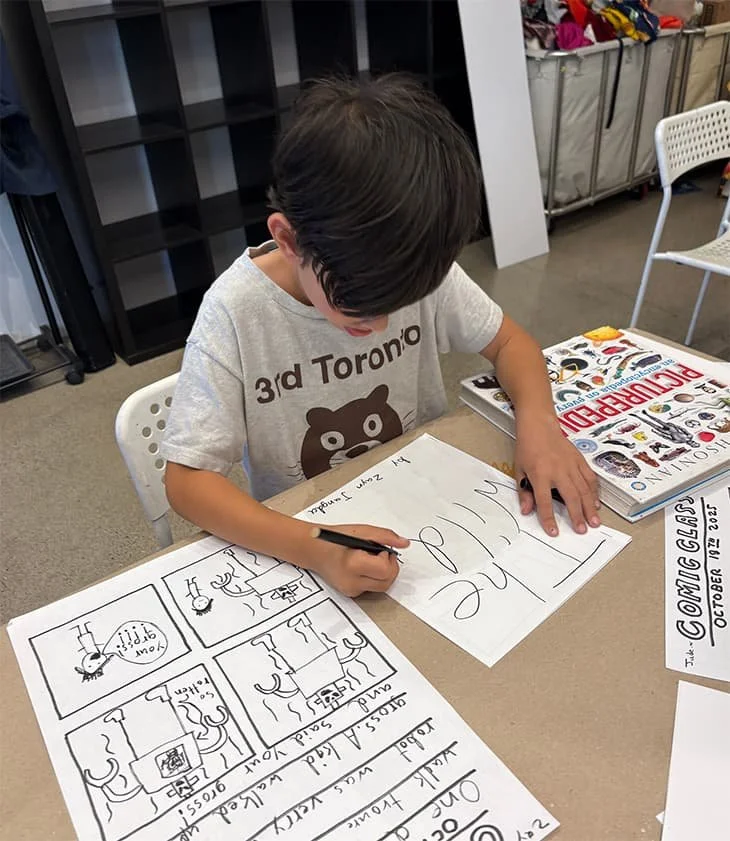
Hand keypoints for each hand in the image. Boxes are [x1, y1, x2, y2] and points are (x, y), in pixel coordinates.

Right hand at [308, 524, 409, 597]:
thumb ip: (386, 537)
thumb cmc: (335, 538)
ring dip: (383, 573)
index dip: (388, 558)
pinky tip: (363, 566)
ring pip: (382, 587)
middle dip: (389, 567)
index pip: (385, 570)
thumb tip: (404, 543)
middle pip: (387, 582)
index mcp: (354, 564)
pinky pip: (372, 588)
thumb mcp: (362, 531)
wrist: (313, 549)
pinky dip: (373, 577)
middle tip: (379, 554)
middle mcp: (352, 581)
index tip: (381, 550)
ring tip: (371, 559)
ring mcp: (351, 590)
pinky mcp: (350, 593)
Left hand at [514, 414, 600, 536]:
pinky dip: (594, 491)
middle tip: (582, 530)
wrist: (538, 426)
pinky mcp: (579, 459)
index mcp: (540, 474)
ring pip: (583, 489)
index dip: (549, 518)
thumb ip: (524, 492)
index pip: (544, 501)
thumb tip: (526, 511)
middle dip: (577, 515)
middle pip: (570, 497)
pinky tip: (596, 502)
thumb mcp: (519, 470)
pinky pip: (589, 478)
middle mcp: (557, 470)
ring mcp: (570, 464)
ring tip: (595, 521)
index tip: (554, 532)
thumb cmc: (527, 448)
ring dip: (589, 507)